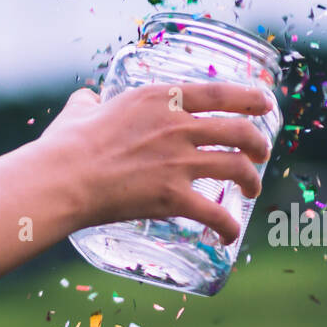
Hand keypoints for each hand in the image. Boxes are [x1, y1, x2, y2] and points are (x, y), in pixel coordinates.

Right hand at [35, 82, 274, 243]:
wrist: (61, 178)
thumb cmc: (66, 145)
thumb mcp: (80, 109)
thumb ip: (90, 102)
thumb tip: (87, 99)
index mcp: (160, 98)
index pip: (220, 92)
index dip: (250, 98)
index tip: (264, 103)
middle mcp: (178, 126)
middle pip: (239, 131)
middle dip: (258, 142)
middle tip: (260, 152)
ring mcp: (179, 162)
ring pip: (237, 167)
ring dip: (251, 179)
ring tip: (251, 188)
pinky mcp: (174, 197)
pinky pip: (216, 214)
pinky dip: (229, 226)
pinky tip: (229, 234)